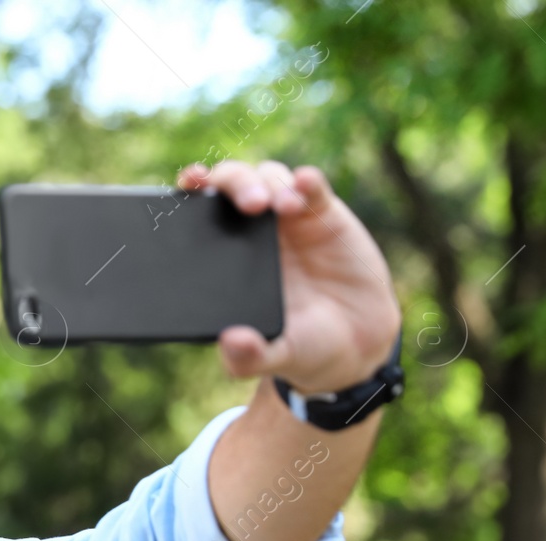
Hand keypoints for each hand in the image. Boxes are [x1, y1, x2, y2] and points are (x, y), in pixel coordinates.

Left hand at [178, 160, 400, 393]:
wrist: (356, 342)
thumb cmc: (303, 345)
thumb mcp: (275, 356)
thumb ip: (249, 357)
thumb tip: (230, 343)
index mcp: (225, 257)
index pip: (197, 213)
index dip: (189, 192)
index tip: (188, 183)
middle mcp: (251, 230)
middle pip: (232, 184)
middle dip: (235, 183)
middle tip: (251, 204)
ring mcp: (288, 219)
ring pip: (269, 177)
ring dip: (270, 183)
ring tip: (283, 206)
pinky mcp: (323, 213)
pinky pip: (312, 186)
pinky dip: (307, 181)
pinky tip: (306, 185)